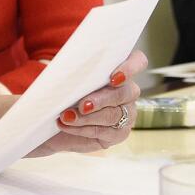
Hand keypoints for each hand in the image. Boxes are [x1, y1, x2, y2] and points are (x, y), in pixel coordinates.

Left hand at [29, 50, 146, 155]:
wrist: (56, 119)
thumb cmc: (64, 90)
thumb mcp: (66, 75)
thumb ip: (71, 68)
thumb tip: (63, 66)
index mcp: (119, 69)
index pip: (138, 62)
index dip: (131, 68)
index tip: (113, 78)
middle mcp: (127, 91)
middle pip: (125, 92)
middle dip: (102, 99)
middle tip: (83, 105)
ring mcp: (126, 113)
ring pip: (113, 115)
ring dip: (88, 117)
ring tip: (67, 117)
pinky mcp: (119, 133)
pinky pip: (104, 132)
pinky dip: (83, 129)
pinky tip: (67, 125)